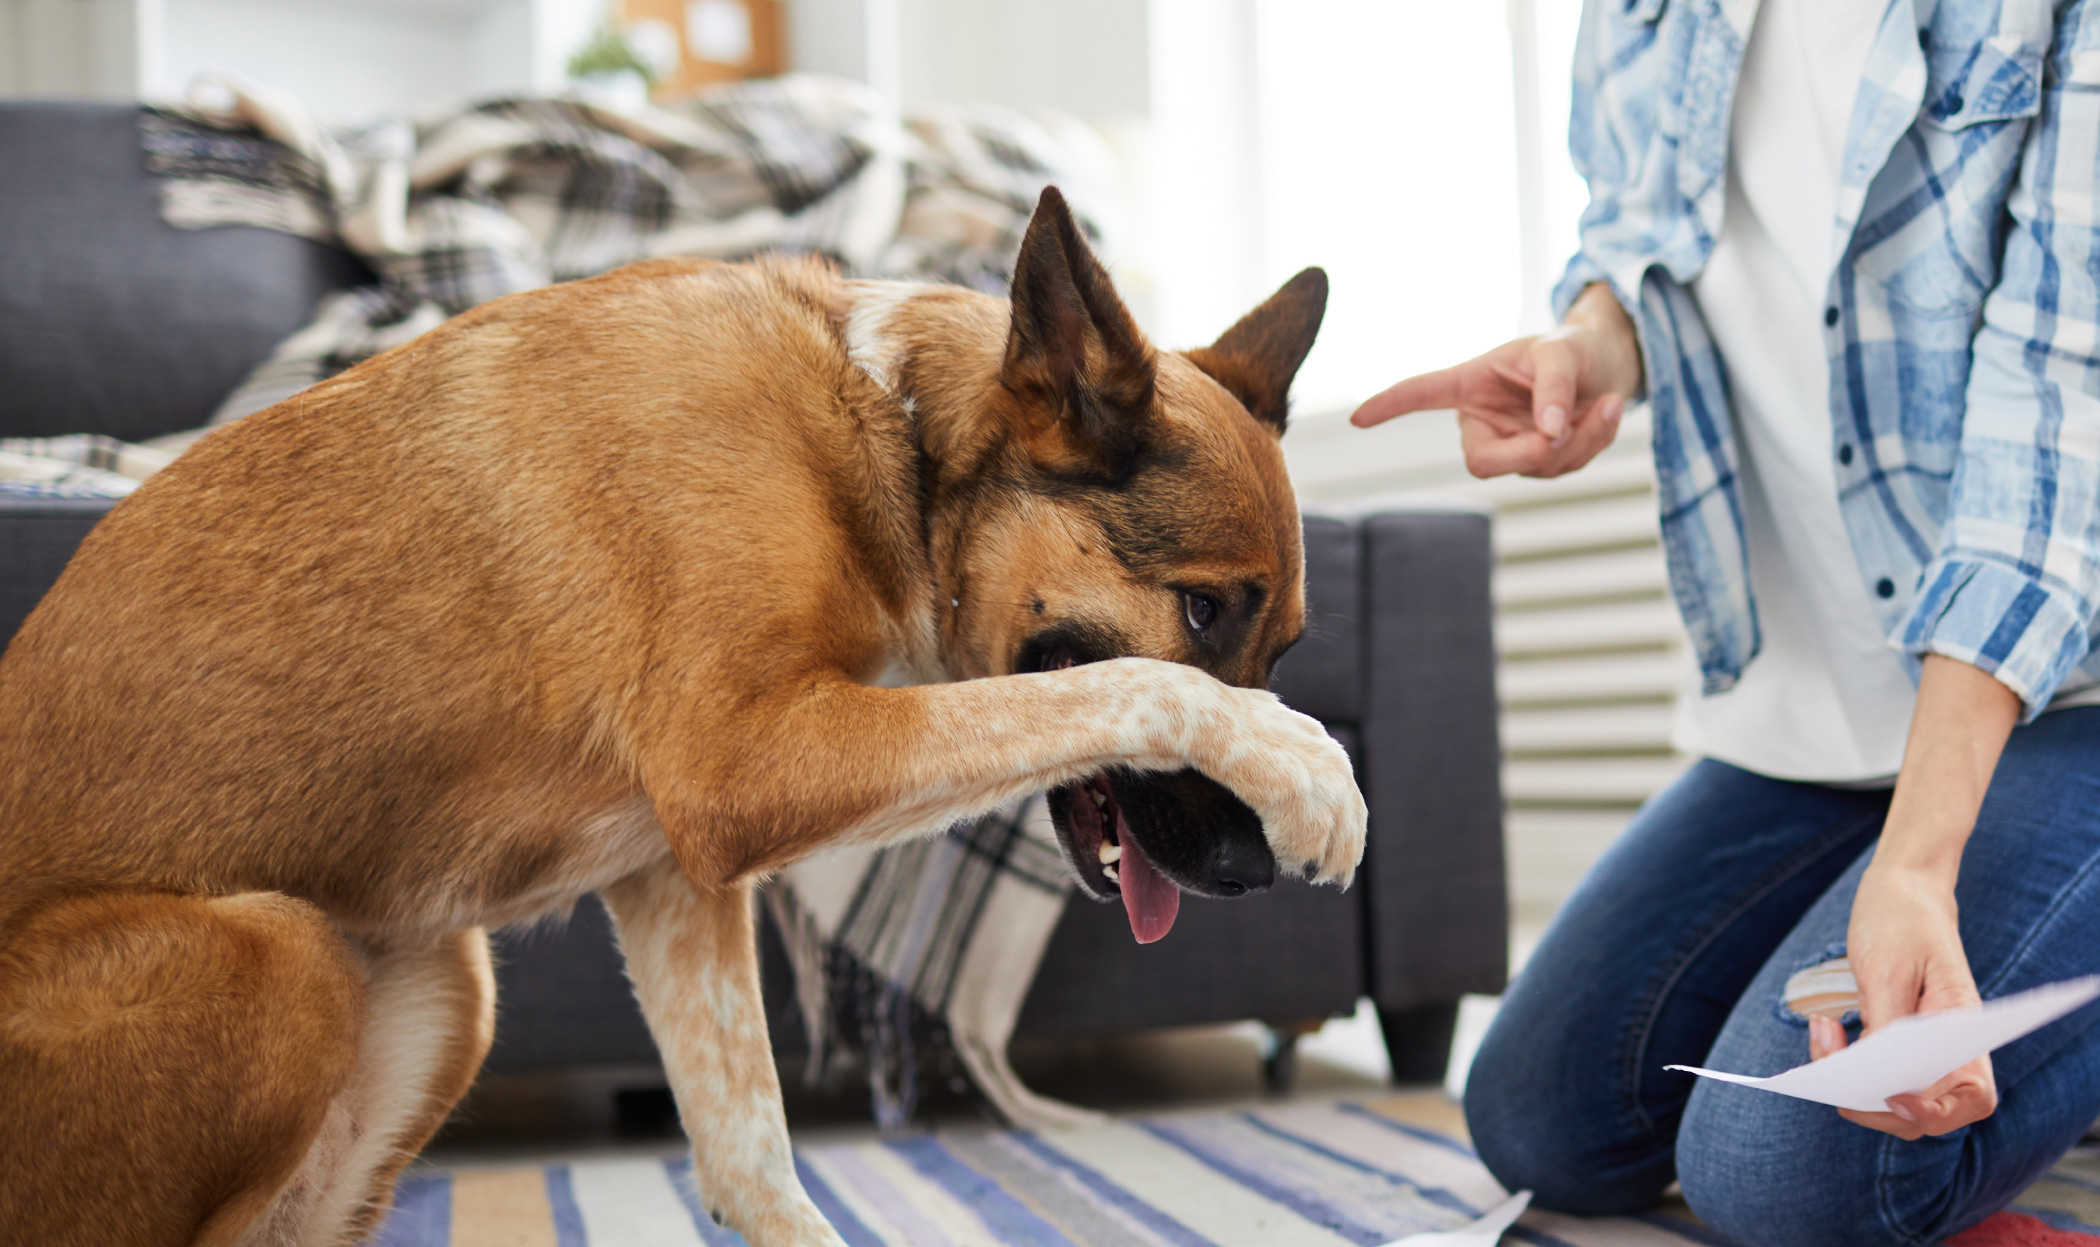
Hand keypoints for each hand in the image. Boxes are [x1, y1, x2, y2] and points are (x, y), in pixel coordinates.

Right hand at [1350, 282, 1640, 478]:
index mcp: (1470, 384)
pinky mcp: (1542, 463)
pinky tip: (1606, 412)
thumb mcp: (1564, 351)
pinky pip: (1566, 467)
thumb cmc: (1574, 349)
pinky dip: (1595, 441)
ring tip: (1606, 403)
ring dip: (1580, 441)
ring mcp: (1512, 446)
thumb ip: (1554, 386)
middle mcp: (1483, 420)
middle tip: (1563, 433)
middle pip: (1482, 461)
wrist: (1608, 368)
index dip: (1392, 405)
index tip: (1358, 418)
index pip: (1424, 394)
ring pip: (1536, 467)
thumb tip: (1550, 433)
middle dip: (1528, 453)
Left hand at [1806, 656, 2021, 1139]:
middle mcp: (1948, 1038)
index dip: (1920, 1104)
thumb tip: (1896, 1066)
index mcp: (1958, 1019)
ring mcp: (1923, 1039)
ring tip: (1825, 1038)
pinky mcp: (1899, 1034)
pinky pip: (1878, 1076)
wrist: (1902, 871)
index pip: (1965, 1099)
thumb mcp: (1887, 953)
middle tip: (1833, 1060)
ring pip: (1899, 1102)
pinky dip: (1846, 1069)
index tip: (1871, 1074)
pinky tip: (1827, 1032)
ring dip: (1852, 1084)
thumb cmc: (1897, 905)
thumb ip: (1895, 1014)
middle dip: (1874, 1101)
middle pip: (1928, 1113)